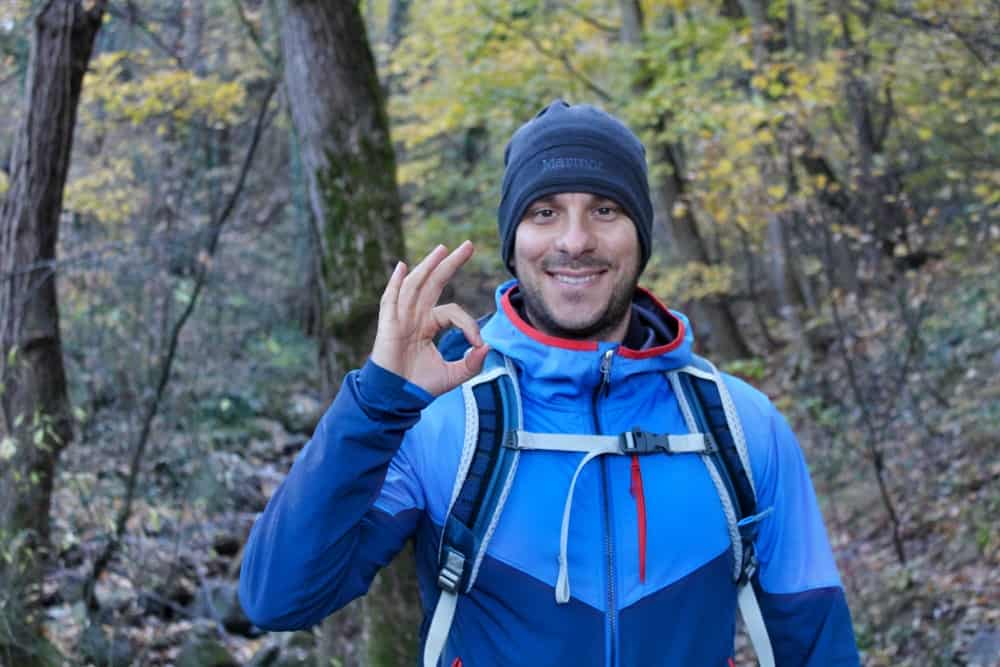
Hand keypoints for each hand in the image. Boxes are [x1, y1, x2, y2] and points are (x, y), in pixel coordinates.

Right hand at [371, 241, 489, 396]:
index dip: (469, 325)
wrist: (395, 398)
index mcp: (429, 325)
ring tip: (443, 249)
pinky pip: (390, 300)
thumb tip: (487, 347)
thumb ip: (472, 364)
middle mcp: (415, 316)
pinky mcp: (388, 325)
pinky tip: (401, 267)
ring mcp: (400, 318)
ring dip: (429, 265)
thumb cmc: (420, 386)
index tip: (477, 344)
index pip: (453, 313)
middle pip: (434, 283)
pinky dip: (395, 283)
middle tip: (469, 245)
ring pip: (416, 285)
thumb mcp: (454, 375)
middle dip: (450, 263)